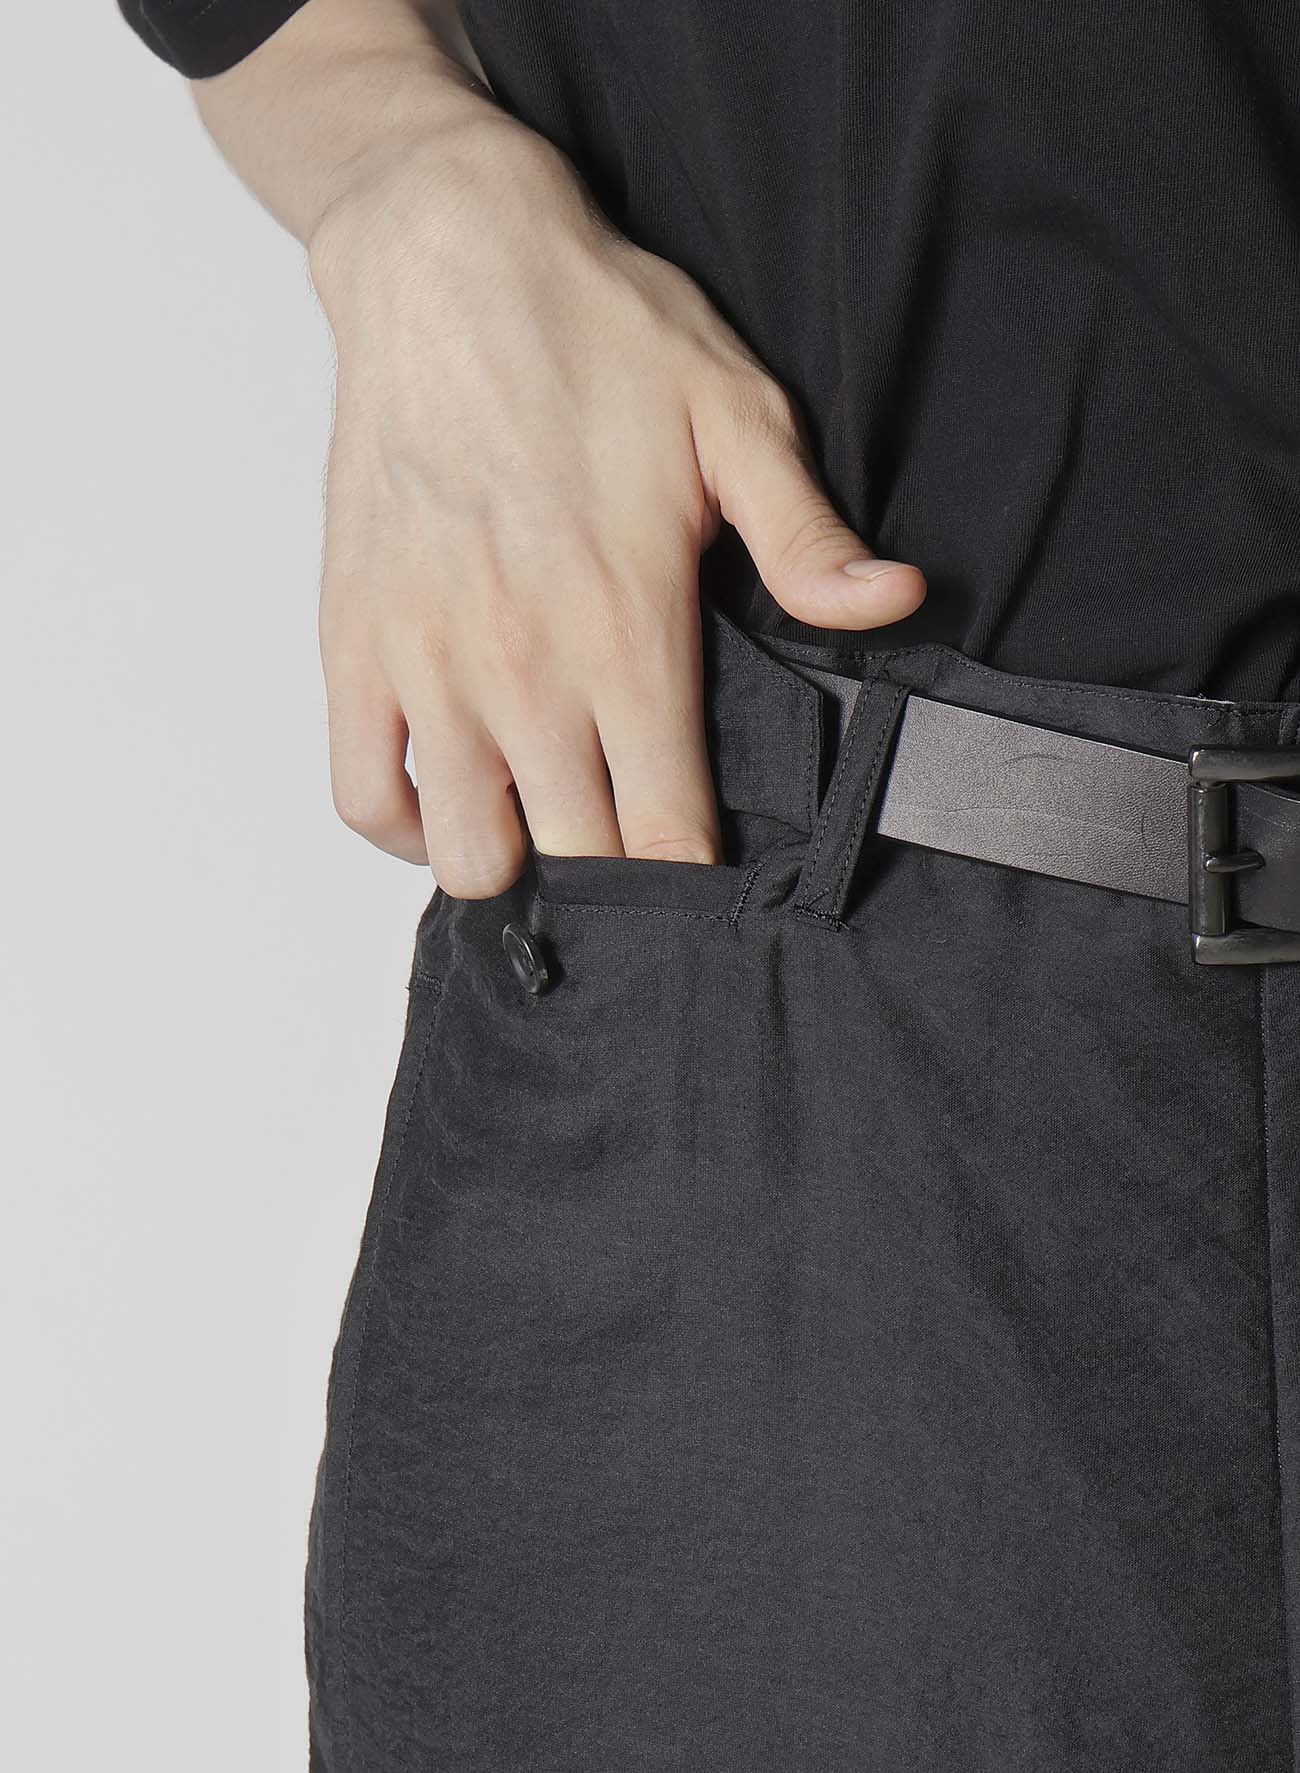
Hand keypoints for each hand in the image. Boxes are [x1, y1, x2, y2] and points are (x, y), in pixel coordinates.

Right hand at [309, 121, 924, 894]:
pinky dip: (406, 826)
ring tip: (545, 817)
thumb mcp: (737, 417)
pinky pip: (361, 794)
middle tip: (634, 838)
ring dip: (514, 858)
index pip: (664, 827)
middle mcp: (523, 668)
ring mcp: (426, 662)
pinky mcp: (353, 642)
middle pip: (576, 857)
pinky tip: (452, 797)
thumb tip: (894, 603)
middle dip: (615, 876)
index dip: (692, 875)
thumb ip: (805, 537)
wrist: (446, 261)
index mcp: (627, 629)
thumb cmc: (596, 334)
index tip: (707, 873)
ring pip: (468, 853)